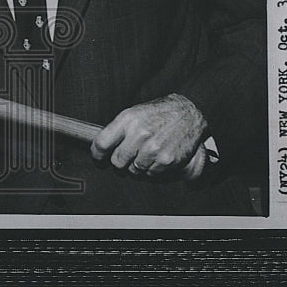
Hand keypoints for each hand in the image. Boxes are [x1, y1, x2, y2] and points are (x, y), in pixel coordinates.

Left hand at [90, 93, 206, 179]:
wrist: (189, 114)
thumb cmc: (159, 113)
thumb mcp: (135, 112)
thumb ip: (118, 129)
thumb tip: (102, 147)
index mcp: (128, 119)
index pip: (102, 143)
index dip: (97, 154)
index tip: (98, 158)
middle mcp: (140, 134)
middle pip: (117, 161)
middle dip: (120, 161)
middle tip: (127, 156)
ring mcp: (153, 149)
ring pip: (133, 170)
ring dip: (137, 166)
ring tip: (145, 153)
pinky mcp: (166, 160)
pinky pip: (150, 174)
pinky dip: (152, 168)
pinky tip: (157, 156)